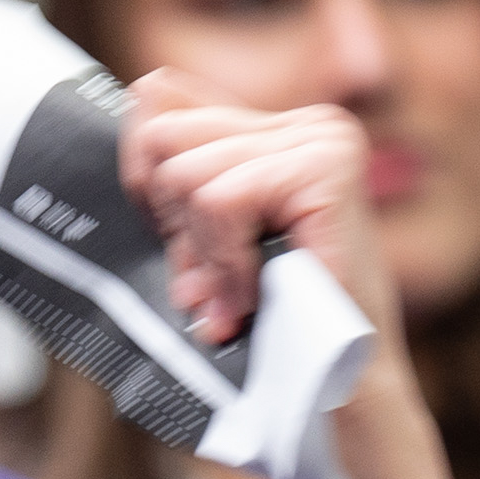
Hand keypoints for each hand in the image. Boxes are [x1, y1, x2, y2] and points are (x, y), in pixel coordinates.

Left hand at [118, 68, 403, 372]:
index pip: (161, 99)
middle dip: (171, 222)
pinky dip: (224, 261)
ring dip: (201, 253)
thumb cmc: (274, 320)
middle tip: (207, 281)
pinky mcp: (326, 168)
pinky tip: (249, 298)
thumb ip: (178, 177)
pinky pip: (222, 200)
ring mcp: (320, 140)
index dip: (143, 176)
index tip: (173, 239)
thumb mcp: (203, 239)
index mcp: (276, 130)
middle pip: (163, 137)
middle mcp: (305, 123)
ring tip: (233, 296)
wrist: (338, 386)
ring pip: (186, 175)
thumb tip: (140, 92)